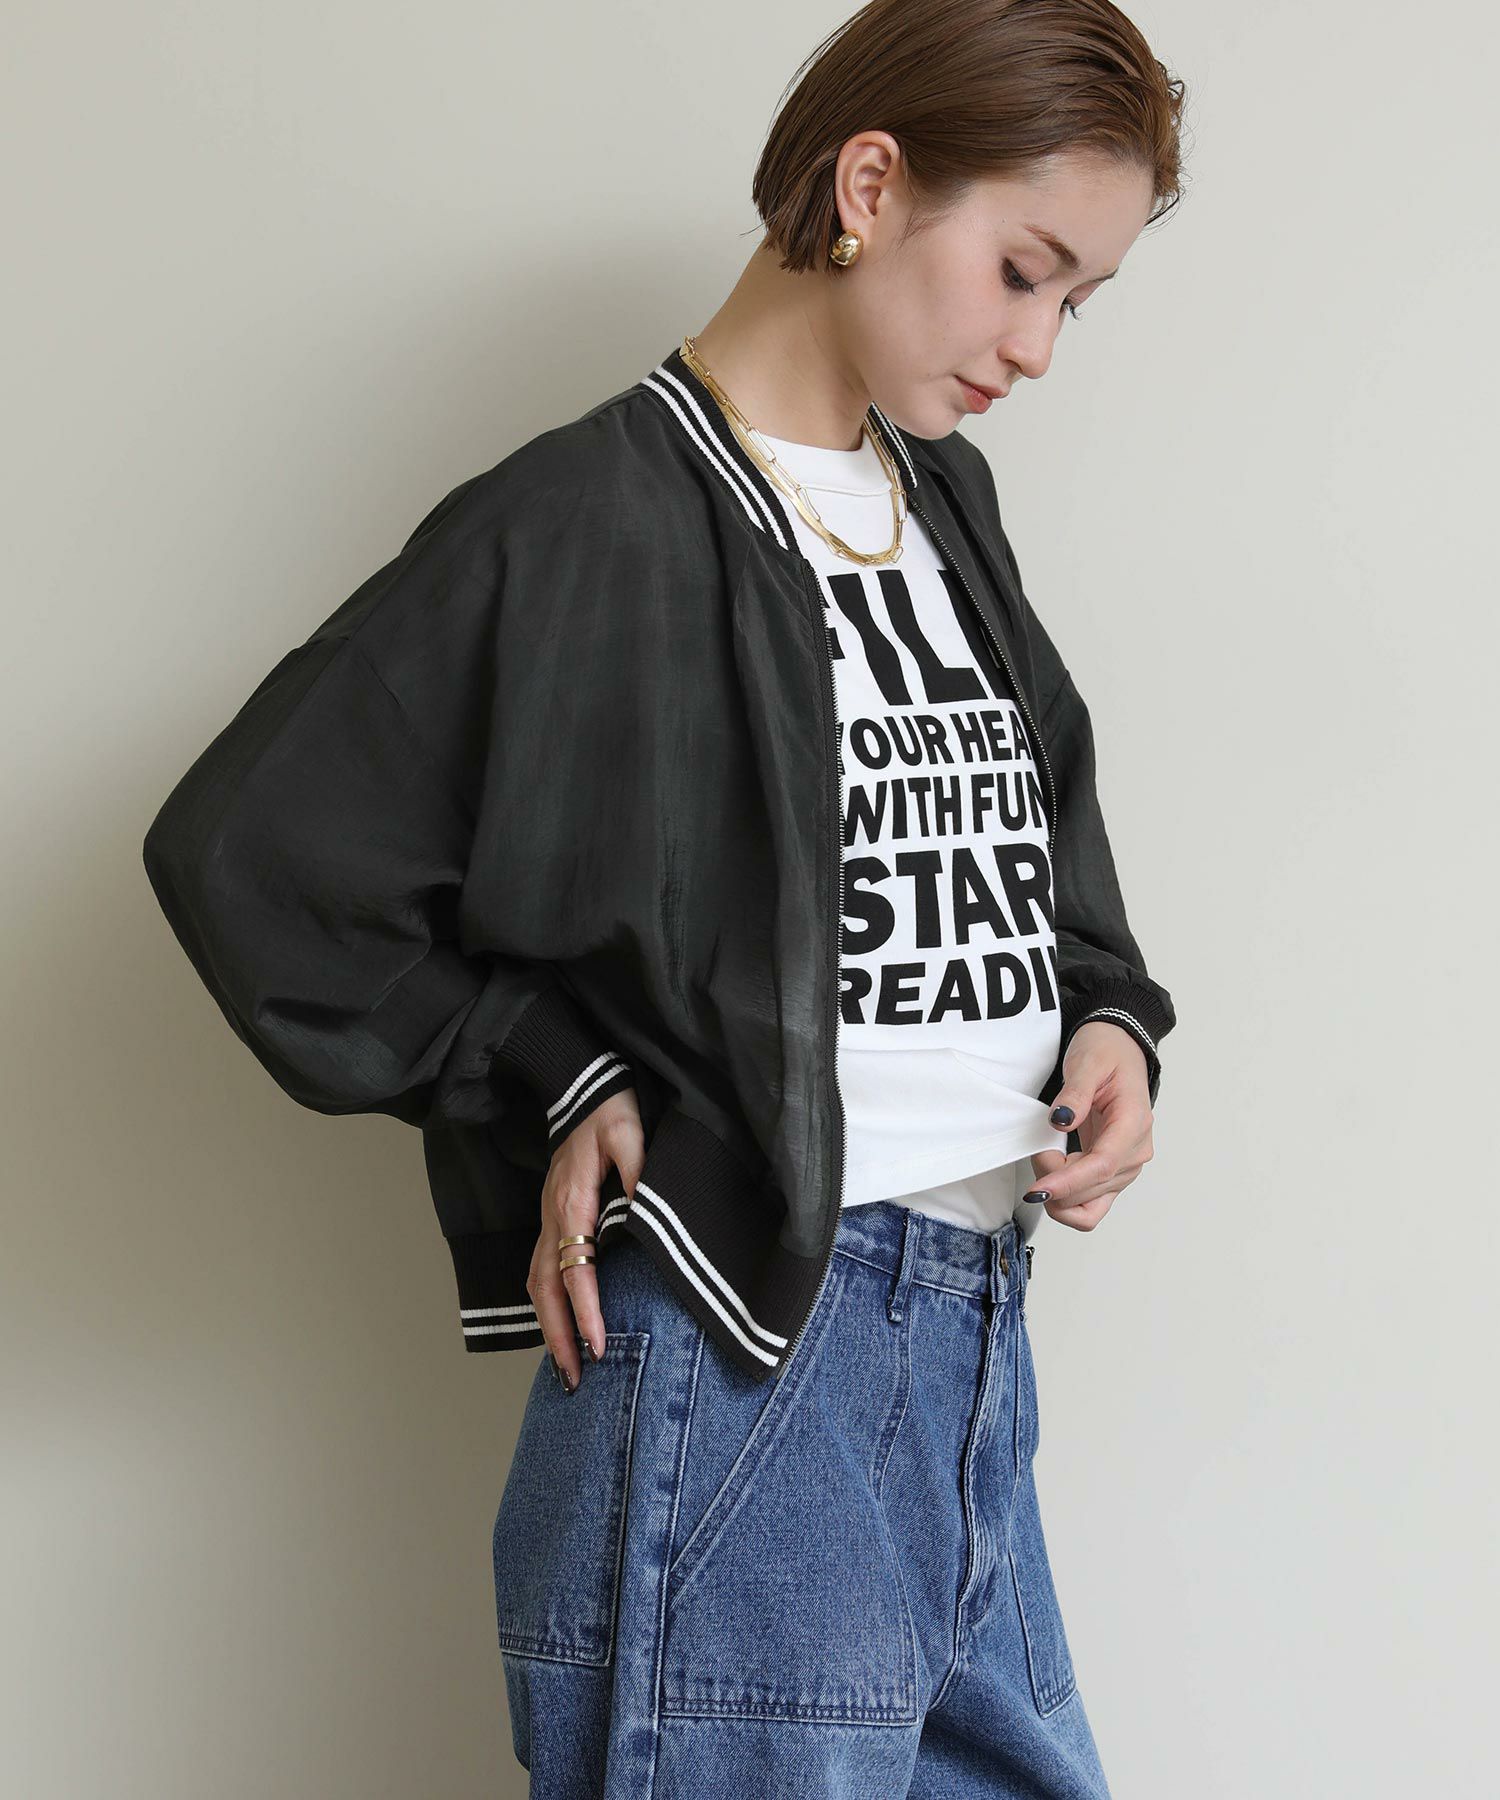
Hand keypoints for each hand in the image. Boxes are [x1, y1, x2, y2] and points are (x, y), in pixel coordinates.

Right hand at [526, 1088, 644, 1390]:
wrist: (581, 1086)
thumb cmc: (609, 1110)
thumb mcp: (631, 1133)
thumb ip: (640, 1173)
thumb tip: (648, 1214)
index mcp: (572, 1201)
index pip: (574, 1268)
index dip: (585, 1309)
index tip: (599, 1344)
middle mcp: (553, 1216)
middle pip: (544, 1289)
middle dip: (558, 1336)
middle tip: (576, 1380)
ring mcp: (548, 1219)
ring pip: (537, 1285)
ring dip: (548, 1328)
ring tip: (566, 1369)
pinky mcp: (553, 1218)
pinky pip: (541, 1271)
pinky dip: (547, 1306)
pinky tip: (560, 1329)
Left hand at [1023, 1021, 1154, 1230]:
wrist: (1119, 1049)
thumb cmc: (1107, 1053)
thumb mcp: (1087, 1063)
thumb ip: (1075, 1093)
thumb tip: (1061, 1120)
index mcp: (1133, 1123)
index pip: (1103, 1166)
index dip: (1069, 1182)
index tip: (1039, 1189)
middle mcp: (1135, 1152)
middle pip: (1093, 1190)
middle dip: (1055, 1182)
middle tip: (1035, 1150)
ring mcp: (1125, 1165)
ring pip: (1090, 1205)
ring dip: (1060, 1193)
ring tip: (1044, 1157)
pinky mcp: (1112, 1171)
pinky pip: (1090, 1203)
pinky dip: (1067, 1198)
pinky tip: (1054, 1173)